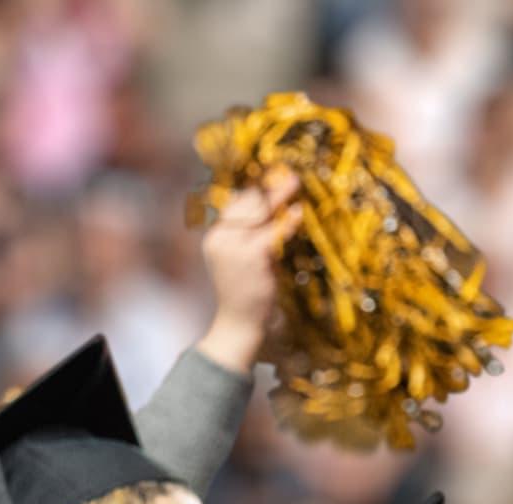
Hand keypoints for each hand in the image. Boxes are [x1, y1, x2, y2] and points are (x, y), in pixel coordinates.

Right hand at [195, 169, 302, 375]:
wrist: (239, 322)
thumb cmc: (246, 289)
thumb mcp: (243, 256)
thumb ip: (253, 233)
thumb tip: (276, 204)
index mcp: (214, 237)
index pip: (235, 204)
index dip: (255, 187)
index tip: (274, 172)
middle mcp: (219, 238)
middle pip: (246, 203)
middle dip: (268, 186)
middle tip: (289, 173)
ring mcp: (234, 247)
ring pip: (260, 213)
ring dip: (279, 196)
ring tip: (295, 182)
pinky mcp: (252, 256)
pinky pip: (274, 231)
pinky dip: (288, 221)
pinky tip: (298, 212)